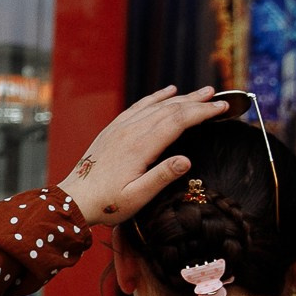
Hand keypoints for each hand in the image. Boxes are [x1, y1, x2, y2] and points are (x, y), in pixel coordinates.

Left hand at [57, 86, 230, 225]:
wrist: (73, 199)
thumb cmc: (107, 203)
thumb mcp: (137, 197)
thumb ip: (162, 177)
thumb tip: (187, 160)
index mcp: (140, 147)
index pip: (178, 121)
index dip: (201, 113)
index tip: (222, 109)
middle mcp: (130, 131)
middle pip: (169, 109)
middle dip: (197, 102)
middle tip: (219, 98)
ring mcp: (120, 128)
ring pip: (155, 105)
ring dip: (181, 97)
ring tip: (202, 92)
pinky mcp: (112, 129)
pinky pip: (138, 107)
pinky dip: (155, 97)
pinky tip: (168, 92)